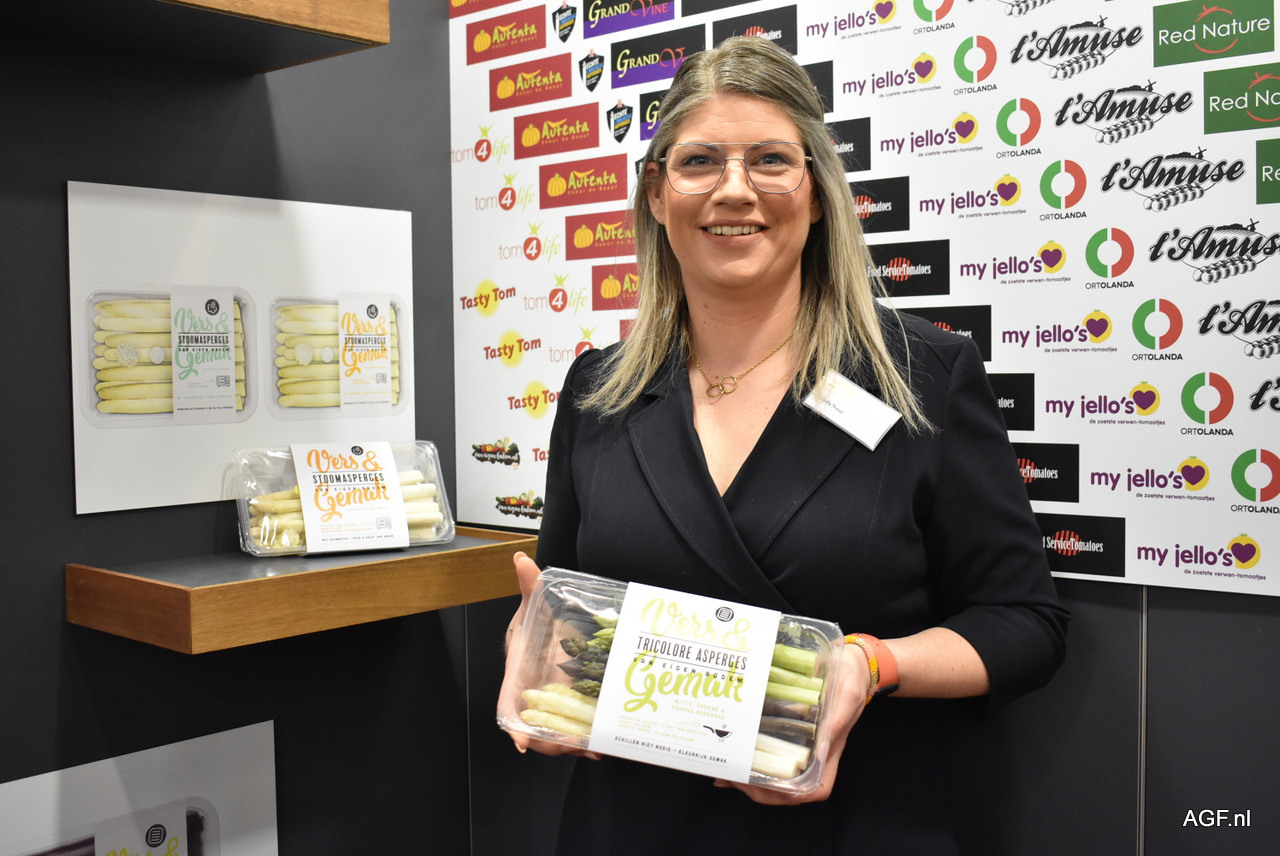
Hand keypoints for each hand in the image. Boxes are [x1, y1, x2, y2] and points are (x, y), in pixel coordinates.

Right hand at [497, 552, 600, 759]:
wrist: (543, 630)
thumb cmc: (533, 623)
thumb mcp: (533, 604)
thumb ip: (529, 584)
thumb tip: (522, 558)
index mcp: (519, 673)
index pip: (509, 702)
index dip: (513, 723)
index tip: (521, 742)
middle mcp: (532, 692)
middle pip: (534, 727)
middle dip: (552, 742)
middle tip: (577, 746)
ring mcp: (550, 701)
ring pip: (554, 732)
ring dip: (572, 744)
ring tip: (596, 747)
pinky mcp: (567, 703)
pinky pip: (571, 726)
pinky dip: (584, 738)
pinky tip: (603, 743)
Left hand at [714, 643, 868, 803]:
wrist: (852, 661)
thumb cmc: (852, 678)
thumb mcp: (848, 694)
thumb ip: (836, 721)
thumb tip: (820, 753)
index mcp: (831, 750)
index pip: (816, 789)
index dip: (791, 796)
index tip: (764, 789)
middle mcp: (815, 752)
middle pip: (789, 788)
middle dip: (760, 790)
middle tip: (732, 779)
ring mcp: (802, 742)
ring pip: (776, 772)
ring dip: (750, 776)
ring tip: (724, 772)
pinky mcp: (791, 728)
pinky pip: (770, 747)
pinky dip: (750, 753)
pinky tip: (732, 746)